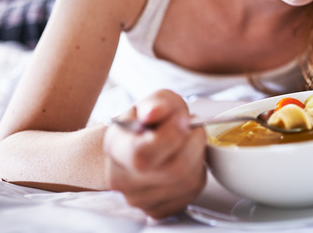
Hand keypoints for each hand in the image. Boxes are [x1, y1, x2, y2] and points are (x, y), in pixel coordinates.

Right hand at [104, 89, 206, 218]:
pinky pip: (191, 191)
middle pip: (173, 169)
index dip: (172, 135)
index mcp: (115, 148)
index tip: (183, 119)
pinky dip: (196, 172)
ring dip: (197, 156)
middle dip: (192, 143)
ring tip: (187, 142)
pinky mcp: (159, 209)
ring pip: (187, 180)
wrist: (139, 144)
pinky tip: (186, 160)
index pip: (143, 155)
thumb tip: (155, 112)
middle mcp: (122, 179)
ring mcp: (139, 199)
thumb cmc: (147, 122)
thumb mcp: (153, 102)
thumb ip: (157, 103)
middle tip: (190, 128)